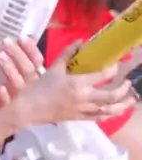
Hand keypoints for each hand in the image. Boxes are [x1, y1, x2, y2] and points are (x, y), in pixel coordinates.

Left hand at [0, 36, 43, 107]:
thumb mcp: (3, 54)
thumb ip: (16, 47)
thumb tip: (30, 34)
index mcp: (28, 72)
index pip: (37, 61)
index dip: (32, 49)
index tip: (21, 37)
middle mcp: (25, 84)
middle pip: (29, 71)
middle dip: (18, 54)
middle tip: (6, 41)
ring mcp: (13, 95)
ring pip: (18, 85)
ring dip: (11, 69)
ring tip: (0, 55)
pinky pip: (5, 101)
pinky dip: (4, 95)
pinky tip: (0, 88)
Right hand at [17, 42, 135, 124]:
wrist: (29, 109)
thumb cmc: (39, 87)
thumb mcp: (53, 68)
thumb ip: (68, 54)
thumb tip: (80, 42)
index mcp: (77, 84)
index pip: (103, 76)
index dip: (113, 70)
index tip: (116, 64)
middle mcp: (83, 98)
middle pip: (111, 96)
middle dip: (123, 89)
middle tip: (127, 82)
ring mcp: (82, 110)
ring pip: (109, 110)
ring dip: (122, 106)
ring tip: (131, 100)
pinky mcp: (79, 118)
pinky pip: (99, 118)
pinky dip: (109, 114)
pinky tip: (114, 110)